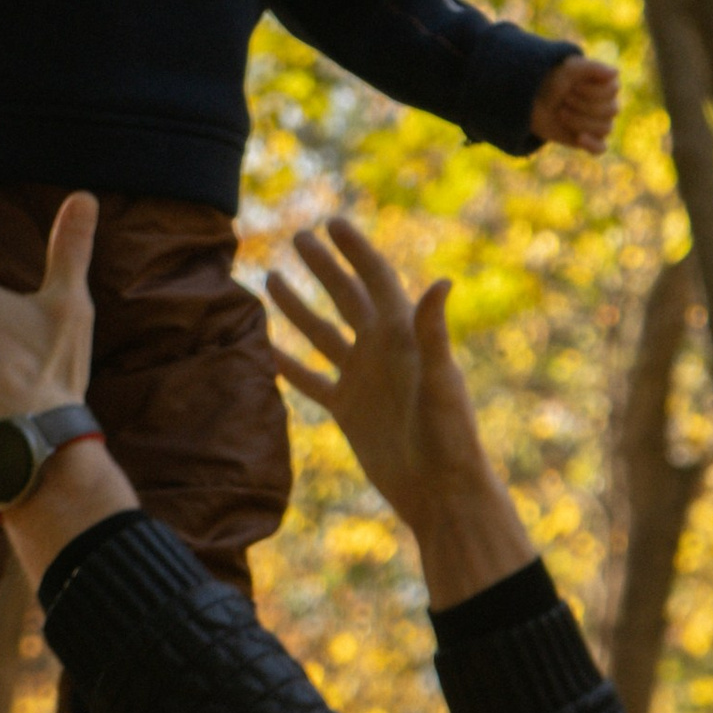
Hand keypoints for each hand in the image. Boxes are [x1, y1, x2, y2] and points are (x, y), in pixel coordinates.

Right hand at [266, 218, 531, 607]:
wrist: (438, 491)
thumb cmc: (448, 436)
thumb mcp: (440, 380)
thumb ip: (433, 332)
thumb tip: (442, 281)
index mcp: (404, 335)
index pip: (375, 279)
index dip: (355, 249)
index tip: (332, 221)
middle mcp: (382, 351)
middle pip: (346, 296)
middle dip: (323, 266)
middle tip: (298, 236)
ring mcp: (363, 379)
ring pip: (322, 333)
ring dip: (299, 307)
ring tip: (271, 277)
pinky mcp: (348, 410)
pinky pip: (311, 380)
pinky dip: (288, 365)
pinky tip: (264, 348)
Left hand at [529, 51, 617, 152]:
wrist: (533, 99)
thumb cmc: (552, 80)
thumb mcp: (570, 68)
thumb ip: (593, 68)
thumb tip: (617, 72)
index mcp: (607, 84)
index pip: (612, 90)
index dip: (591, 90)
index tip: (572, 86)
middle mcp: (608, 104)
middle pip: (611, 110)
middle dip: (584, 105)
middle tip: (564, 99)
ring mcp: (599, 123)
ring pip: (605, 128)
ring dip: (580, 121)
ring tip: (561, 113)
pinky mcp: (589, 140)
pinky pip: (600, 148)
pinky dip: (592, 145)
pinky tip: (579, 138)